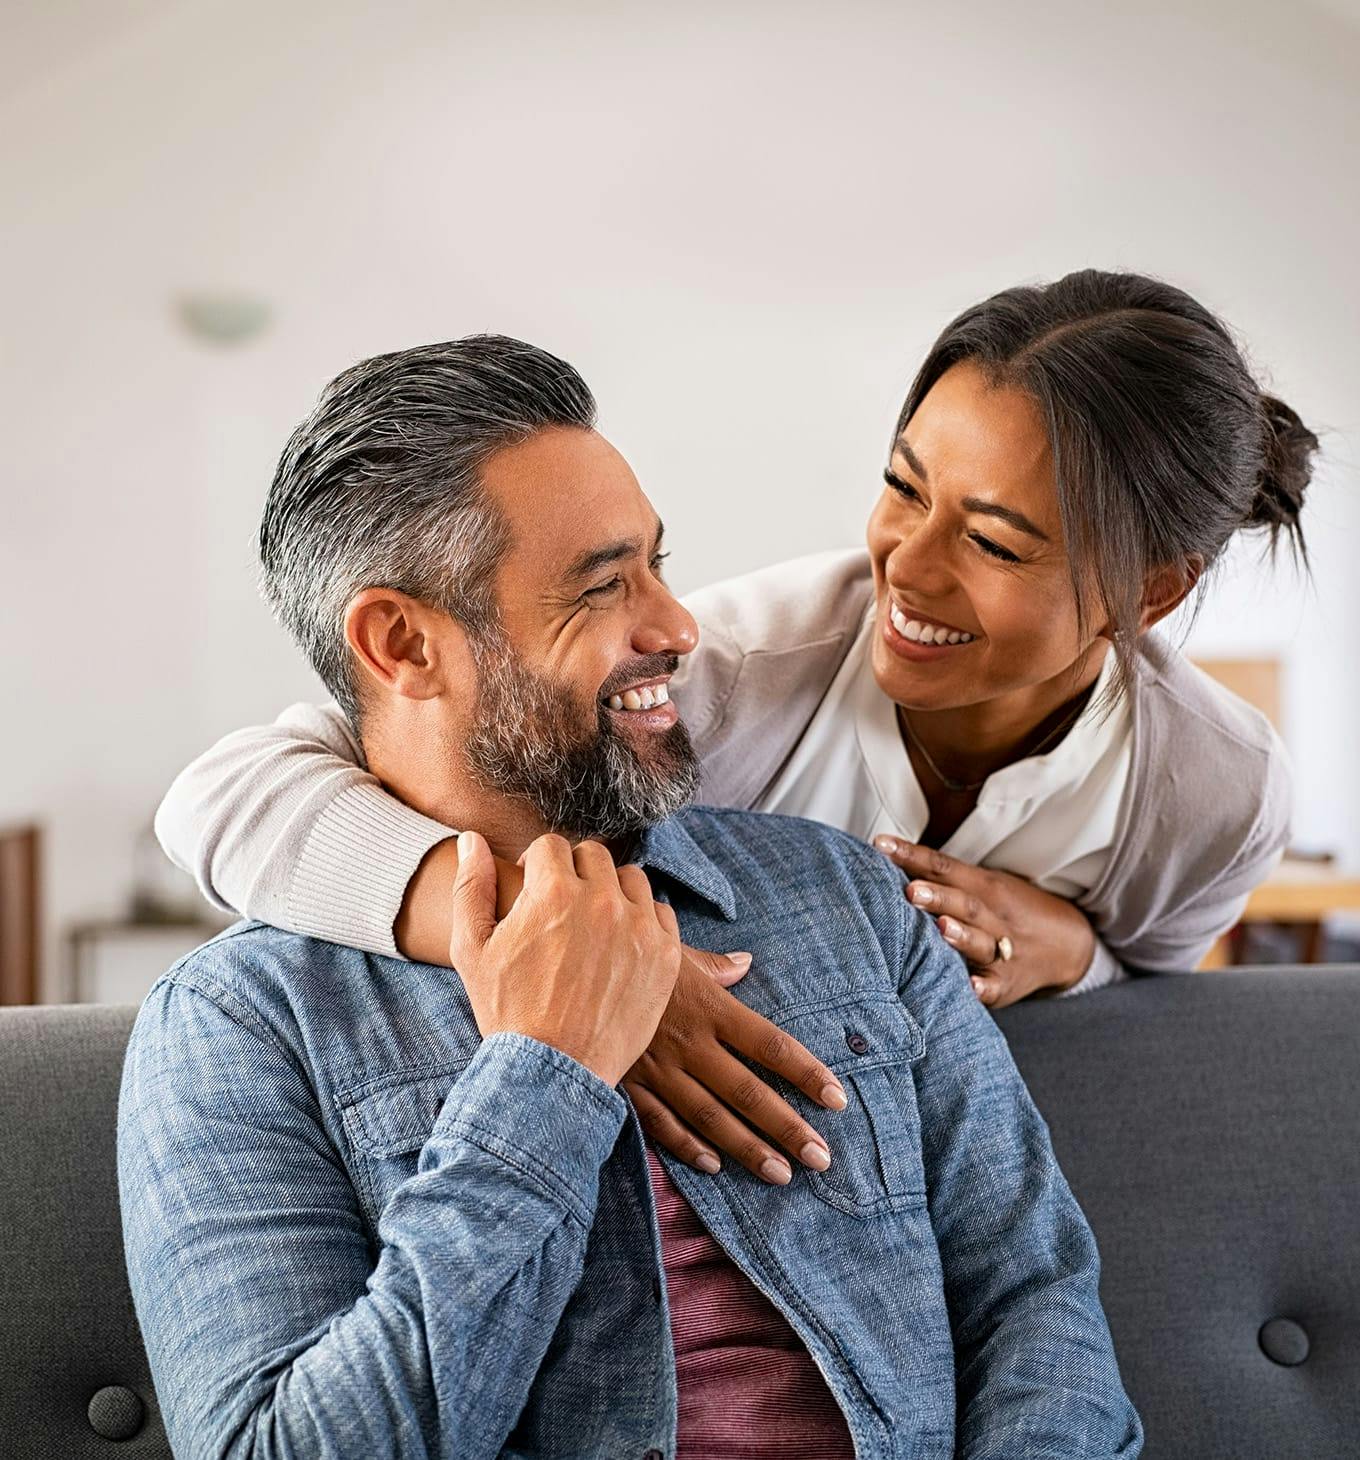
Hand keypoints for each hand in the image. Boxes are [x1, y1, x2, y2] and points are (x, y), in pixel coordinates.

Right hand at [450, 831, 680, 1086]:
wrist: (553, 1071)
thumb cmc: (506, 1011)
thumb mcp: (472, 948)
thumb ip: (472, 886)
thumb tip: (471, 839)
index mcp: (552, 891)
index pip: (551, 845)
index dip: (537, 865)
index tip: (534, 889)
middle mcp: (600, 900)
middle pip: (593, 855)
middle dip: (574, 873)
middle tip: (563, 907)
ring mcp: (638, 927)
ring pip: (631, 879)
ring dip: (612, 891)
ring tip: (594, 923)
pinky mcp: (665, 954)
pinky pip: (660, 913)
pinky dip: (642, 921)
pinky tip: (621, 944)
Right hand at [623, 947, 848, 1183]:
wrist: (565, 968)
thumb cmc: (625, 954)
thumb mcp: (672, 950)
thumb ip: (714, 965)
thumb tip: (746, 962)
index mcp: (709, 1006)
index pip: (770, 1044)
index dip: (806, 1073)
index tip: (836, 1098)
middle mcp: (690, 1042)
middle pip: (748, 1092)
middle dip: (788, 1128)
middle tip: (820, 1158)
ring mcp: (658, 1068)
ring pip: (711, 1117)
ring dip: (748, 1149)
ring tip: (781, 1174)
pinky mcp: (629, 1084)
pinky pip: (662, 1123)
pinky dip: (688, 1147)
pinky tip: (715, 1166)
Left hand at [873, 836, 1094, 1008]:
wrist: (1067, 944)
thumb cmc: (1005, 910)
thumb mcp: (982, 885)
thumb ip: (941, 876)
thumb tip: (885, 856)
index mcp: (983, 887)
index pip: (944, 867)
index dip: (912, 856)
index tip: (880, 846)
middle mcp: (994, 916)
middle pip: (965, 903)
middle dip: (938, 897)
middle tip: (910, 891)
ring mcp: (1003, 950)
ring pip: (982, 942)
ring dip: (961, 936)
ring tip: (940, 928)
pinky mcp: (1007, 984)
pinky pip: (995, 986)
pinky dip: (984, 987)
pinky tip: (970, 987)